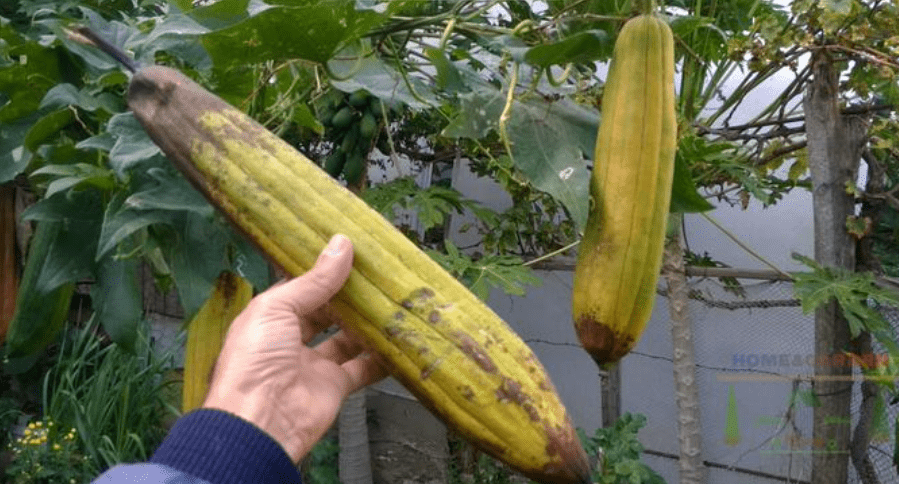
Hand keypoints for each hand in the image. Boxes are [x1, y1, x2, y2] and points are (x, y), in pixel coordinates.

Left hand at [203, 234, 386, 462]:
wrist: (261, 422)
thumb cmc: (256, 359)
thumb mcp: (278, 308)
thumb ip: (314, 281)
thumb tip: (341, 245)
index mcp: (270, 318)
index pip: (300, 288)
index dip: (323, 271)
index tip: (350, 252)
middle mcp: (291, 340)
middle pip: (325, 312)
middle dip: (348, 296)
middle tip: (377, 274)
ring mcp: (314, 364)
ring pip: (346, 338)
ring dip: (366, 323)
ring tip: (390, 300)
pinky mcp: (335, 386)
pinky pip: (362, 368)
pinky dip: (380, 357)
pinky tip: (396, 340)